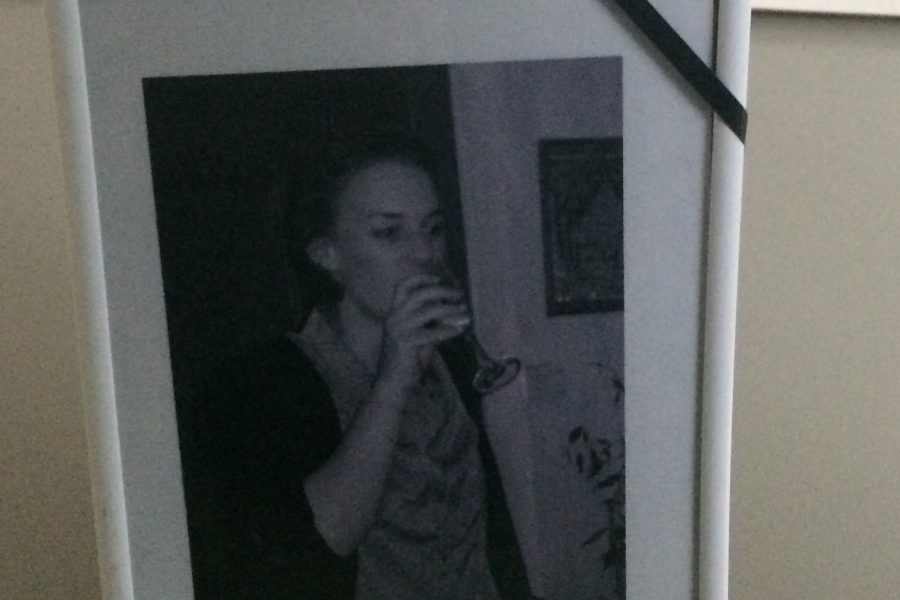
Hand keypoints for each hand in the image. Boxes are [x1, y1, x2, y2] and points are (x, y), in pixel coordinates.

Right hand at [377, 274, 470, 391]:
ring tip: (465, 312)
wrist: (393, 384)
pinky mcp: (406, 342)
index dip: (420, 279)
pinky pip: (433, 332)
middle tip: (459, 295)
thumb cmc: (407, 360)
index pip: (402, 287)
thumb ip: (430, 323)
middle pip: (419, 294)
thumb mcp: (419, 336)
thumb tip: (451, 311)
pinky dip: (449, 330)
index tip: (439, 278)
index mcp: (394, 313)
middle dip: (442, 291)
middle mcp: (394, 318)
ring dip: (450, 310)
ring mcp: (398, 329)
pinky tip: (460, 330)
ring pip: (428, 311)